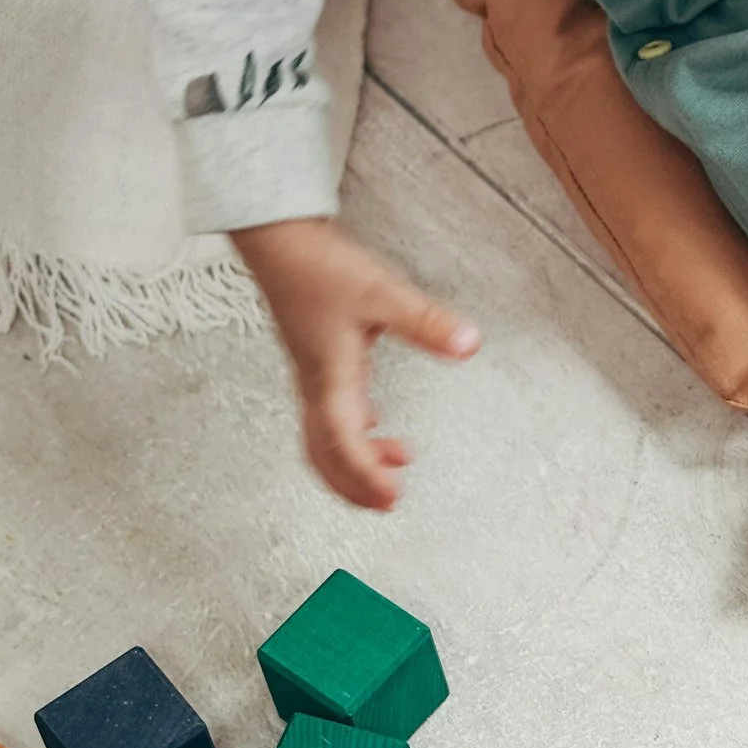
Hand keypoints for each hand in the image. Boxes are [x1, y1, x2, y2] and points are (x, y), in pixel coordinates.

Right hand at [232, 217, 478, 510]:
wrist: (280, 243)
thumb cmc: (319, 267)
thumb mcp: (383, 294)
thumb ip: (427, 322)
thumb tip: (467, 345)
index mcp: (329, 378)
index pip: (343, 442)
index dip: (365, 476)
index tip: (391, 498)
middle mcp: (316, 384)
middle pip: (325, 455)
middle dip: (353, 486)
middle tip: (387, 504)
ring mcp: (313, 376)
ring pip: (323, 439)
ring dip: (352, 463)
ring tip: (389, 472)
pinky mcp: (317, 363)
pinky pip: (328, 416)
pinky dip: (351, 434)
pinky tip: (374, 426)